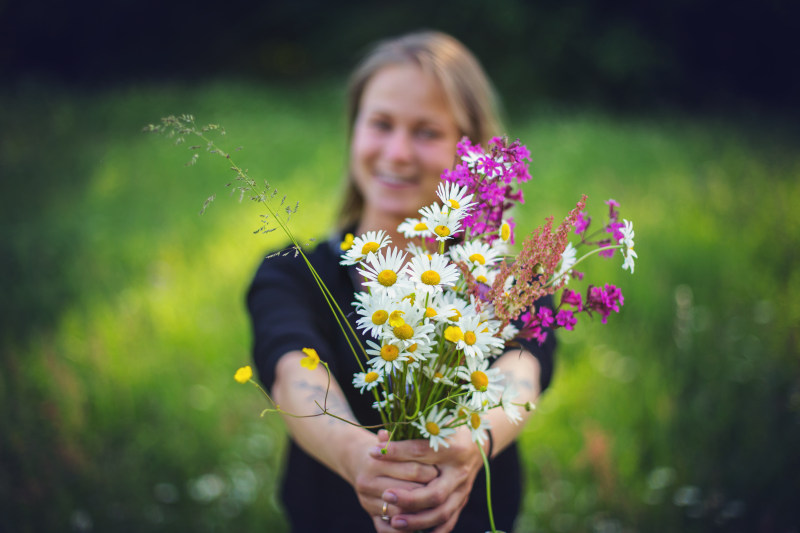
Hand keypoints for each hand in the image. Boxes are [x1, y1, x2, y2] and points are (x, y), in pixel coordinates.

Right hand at [348, 430, 438, 531]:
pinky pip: (390, 529)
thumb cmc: (383, 448)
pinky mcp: (372, 516)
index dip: (432, 472)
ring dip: (421, 510)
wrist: (357, 460)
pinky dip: (407, 529)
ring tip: (437, 503)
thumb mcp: (395, 442)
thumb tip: (434, 437)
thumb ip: (410, 444)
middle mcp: (367, 483)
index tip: (442, 471)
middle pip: (408, 492)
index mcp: (375, 463)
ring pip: (401, 512)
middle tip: (445, 488)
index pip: (413, 471)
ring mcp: (368, 502)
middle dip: (428, 491)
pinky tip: (423, 522)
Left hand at [370, 427, 484, 531]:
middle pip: (435, 492)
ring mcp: (462, 490)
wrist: (476, 445)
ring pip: (441, 512)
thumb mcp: (432, 428)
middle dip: (409, 498)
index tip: (373, 453)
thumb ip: (407, 433)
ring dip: (417, 520)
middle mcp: (459, 471)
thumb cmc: (449, 432)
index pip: (420, 451)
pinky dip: (432, 531)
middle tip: (385, 495)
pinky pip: (449, 522)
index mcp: (452, 447)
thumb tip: (380, 438)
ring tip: (394, 521)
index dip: (395, 452)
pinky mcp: (461, 501)